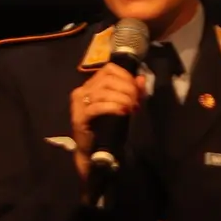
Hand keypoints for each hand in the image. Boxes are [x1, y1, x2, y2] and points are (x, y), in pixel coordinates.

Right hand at [71, 64, 143, 182]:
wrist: (92, 151)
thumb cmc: (106, 127)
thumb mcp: (121, 106)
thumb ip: (132, 92)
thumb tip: (142, 79)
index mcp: (91, 84)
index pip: (109, 69)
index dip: (125, 76)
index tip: (137, 90)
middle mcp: (82, 90)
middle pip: (107, 79)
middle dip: (125, 88)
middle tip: (136, 101)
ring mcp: (78, 103)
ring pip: (102, 92)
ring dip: (121, 98)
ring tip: (131, 107)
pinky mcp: (79, 117)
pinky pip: (96, 107)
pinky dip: (112, 107)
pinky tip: (122, 112)